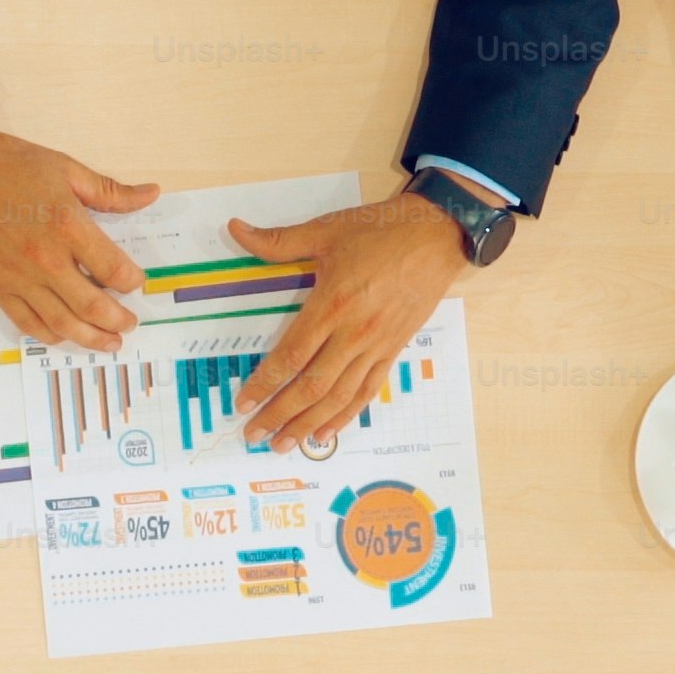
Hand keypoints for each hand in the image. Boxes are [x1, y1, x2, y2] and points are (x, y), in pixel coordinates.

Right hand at [0, 108, 157, 350]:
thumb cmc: (7, 163)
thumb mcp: (66, 169)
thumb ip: (110, 191)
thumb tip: (149, 195)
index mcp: (67, 225)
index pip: (113, 268)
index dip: (132, 281)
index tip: (136, 282)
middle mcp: (44, 258)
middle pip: (92, 305)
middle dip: (118, 319)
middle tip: (129, 324)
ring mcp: (17, 277)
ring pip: (61, 323)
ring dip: (90, 338)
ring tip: (108, 342)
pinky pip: (26, 322)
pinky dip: (50, 335)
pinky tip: (64, 335)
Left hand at [229, 192, 476, 454]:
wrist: (438, 234)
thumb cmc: (381, 230)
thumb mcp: (326, 230)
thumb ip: (278, 240)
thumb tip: (235, 229)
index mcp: (333, 303)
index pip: (291, 356)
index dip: (264, 384)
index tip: (243, 403)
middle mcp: (354, 332)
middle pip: (311, 385)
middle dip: (279, 414)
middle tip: (254, 434)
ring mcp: (377, 345)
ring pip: (338, 395)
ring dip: (308, 423)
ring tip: (283, 444)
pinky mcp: (394, 349)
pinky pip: (368, 390)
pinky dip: (346, 415)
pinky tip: (326, 433)